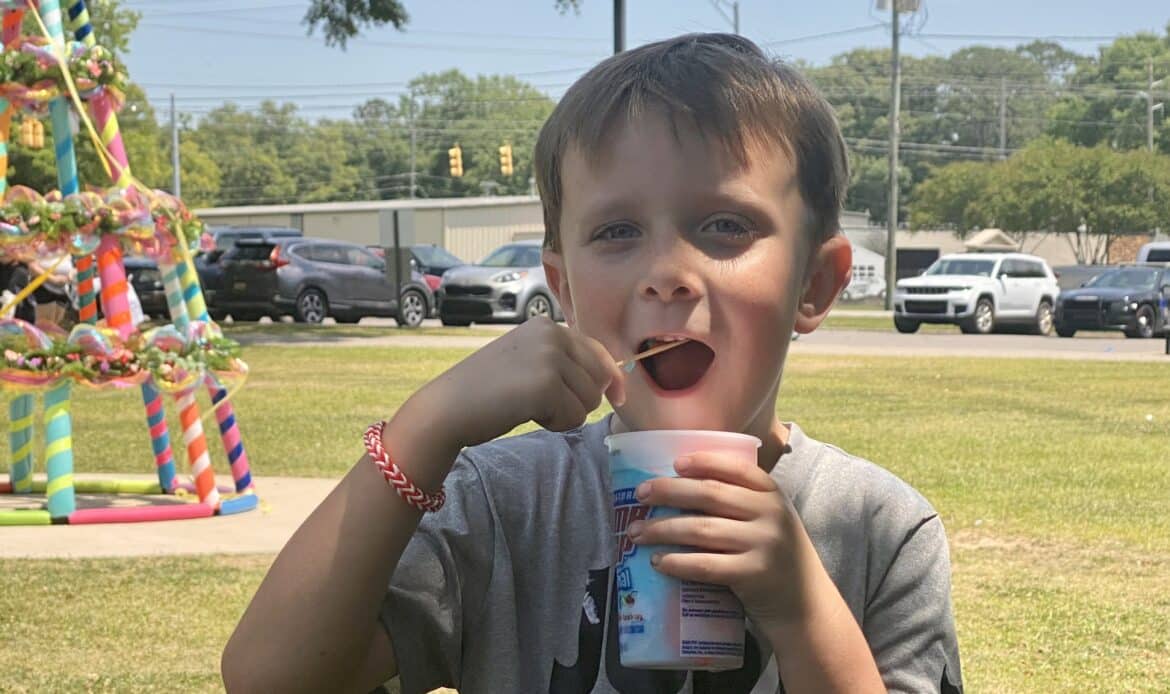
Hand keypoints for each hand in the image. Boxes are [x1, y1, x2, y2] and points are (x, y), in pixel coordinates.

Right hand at [433, 316, 626, 446]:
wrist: (447, 407)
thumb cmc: (485, 391)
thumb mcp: (527, 361)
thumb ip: (562, 361)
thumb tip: (613, 380)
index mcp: (547, 325)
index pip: (597, 350)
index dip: (611, 377)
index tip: (619, 397)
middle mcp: (551, 333)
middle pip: (599, 378)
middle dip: (581, 400)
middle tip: (544, 405)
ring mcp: (549, 357)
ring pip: (589, 400)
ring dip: (566, 414)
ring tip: (529, 406)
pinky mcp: (546, 384)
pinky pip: (574, 417)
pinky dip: (556, 424)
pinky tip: (526, 414)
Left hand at [626, 451, 828, 628]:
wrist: (806, 604)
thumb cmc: (776, 555)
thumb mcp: (771, 518)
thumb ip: (741, 501)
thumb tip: (680, 486)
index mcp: (772, 493)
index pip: (735, 467)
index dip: (703, 462)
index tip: (674, 463)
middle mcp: (770, 513)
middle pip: (709, 494)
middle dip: (669, 491)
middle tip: (640, 495)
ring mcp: (762, 544)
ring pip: (700, 529)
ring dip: (662, 529)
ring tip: (636, 533)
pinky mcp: (752, 574)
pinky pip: (705, 564)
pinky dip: (677, 562)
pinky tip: (658, 561)